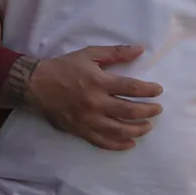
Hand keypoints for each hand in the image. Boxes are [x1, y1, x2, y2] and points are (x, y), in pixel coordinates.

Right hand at [25, 46, 163, 151]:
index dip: (149, 90)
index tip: (158, 90)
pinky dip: (118, 145)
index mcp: (99, 82)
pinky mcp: (81, 130)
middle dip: (148, 111)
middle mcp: (96, 103)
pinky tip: (129, 143)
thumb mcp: (90, 54)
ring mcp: (88, 119)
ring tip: (147, 126)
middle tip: (157, 110)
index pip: (132, 88)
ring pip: (119, 130)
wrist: (37, 85)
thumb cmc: (65, 67)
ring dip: (137, 130)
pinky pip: (102, 142)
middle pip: (129, 111)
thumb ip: (116, 53)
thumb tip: (140, 49)